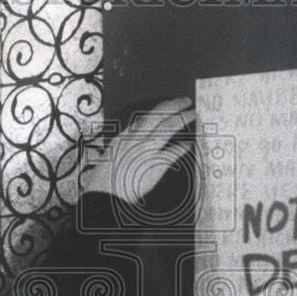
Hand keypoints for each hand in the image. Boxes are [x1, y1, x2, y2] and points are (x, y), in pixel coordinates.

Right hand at [80, 98, 195, 202]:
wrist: (106, 194)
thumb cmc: (104, 181)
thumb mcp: (108, 158)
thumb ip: (122, 148)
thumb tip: (128, 143)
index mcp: (123, 137)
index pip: (142, 119)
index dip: (158, 111)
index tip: (168, 107)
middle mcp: (136, 139)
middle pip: (157, 115)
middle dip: (173, 105)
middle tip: (185, 101)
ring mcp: (147, 149)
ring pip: (168, 127)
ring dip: (182, 118)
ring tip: (192, 115)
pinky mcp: (156, 163)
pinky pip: (174, 151)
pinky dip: (182, 147)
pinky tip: (189, 144)